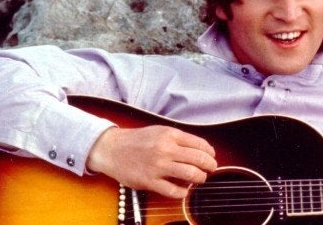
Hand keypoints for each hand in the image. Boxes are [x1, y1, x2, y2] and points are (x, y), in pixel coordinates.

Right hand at [87, 125, 216, 198]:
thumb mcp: (159, 131)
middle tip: (211, 169)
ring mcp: (157, 166)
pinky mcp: (149, 181)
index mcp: (169, 134)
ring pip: (190, 174)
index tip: (211, 157)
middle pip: (199, 159)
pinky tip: (184, 190)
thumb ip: (179, 139)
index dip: (210, 153)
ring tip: (199, 178)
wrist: (112, 148)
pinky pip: (173, 190)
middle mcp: (165, 149)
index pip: (200, 144)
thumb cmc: (137, 140)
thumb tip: (201, 149)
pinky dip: (183, 192)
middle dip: (210, 166)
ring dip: (200, 178)